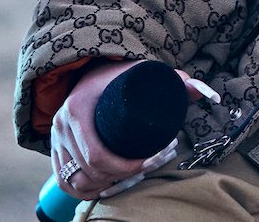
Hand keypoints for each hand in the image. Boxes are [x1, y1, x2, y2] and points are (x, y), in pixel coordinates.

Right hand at [49, 59, 210, 200]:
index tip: (148, 161)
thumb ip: (173, 80)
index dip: (124, 167)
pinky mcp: (55, 146)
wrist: (92, 69)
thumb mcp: (142, 72)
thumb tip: (203, 93)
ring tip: (126, 178)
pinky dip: (81, 189)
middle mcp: (60, 124)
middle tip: (143, 169)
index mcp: (78, 108)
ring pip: (74, 180)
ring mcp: (55, 137)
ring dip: (100, 186)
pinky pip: (63, 179)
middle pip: (87, 170)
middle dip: (118, 177)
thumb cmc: (118, 74)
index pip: (97, 155)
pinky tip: (101, 187)